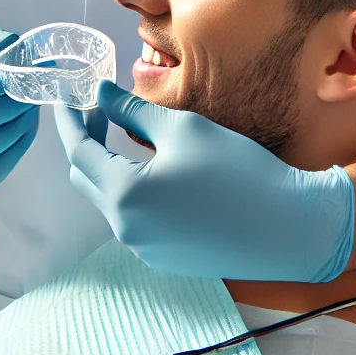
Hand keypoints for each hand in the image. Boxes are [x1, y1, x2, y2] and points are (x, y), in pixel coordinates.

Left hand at [54, 81, 354, 281]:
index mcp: (124, 196)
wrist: (288, 228)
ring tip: (132, 138)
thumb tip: (100, 94)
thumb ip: (132, 111)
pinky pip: (137, 221)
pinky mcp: (166, 260)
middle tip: (101, 111)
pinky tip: (159, 174)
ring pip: (112, 202)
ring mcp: (145, 250)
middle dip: (87, 144)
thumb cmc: (238, 172)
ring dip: (113, 169)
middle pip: (88, 181)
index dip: (69, 122)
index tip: (67, 99)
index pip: (78, 154)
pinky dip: (135, 193)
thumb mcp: (182, 129)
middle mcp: (126, 230)